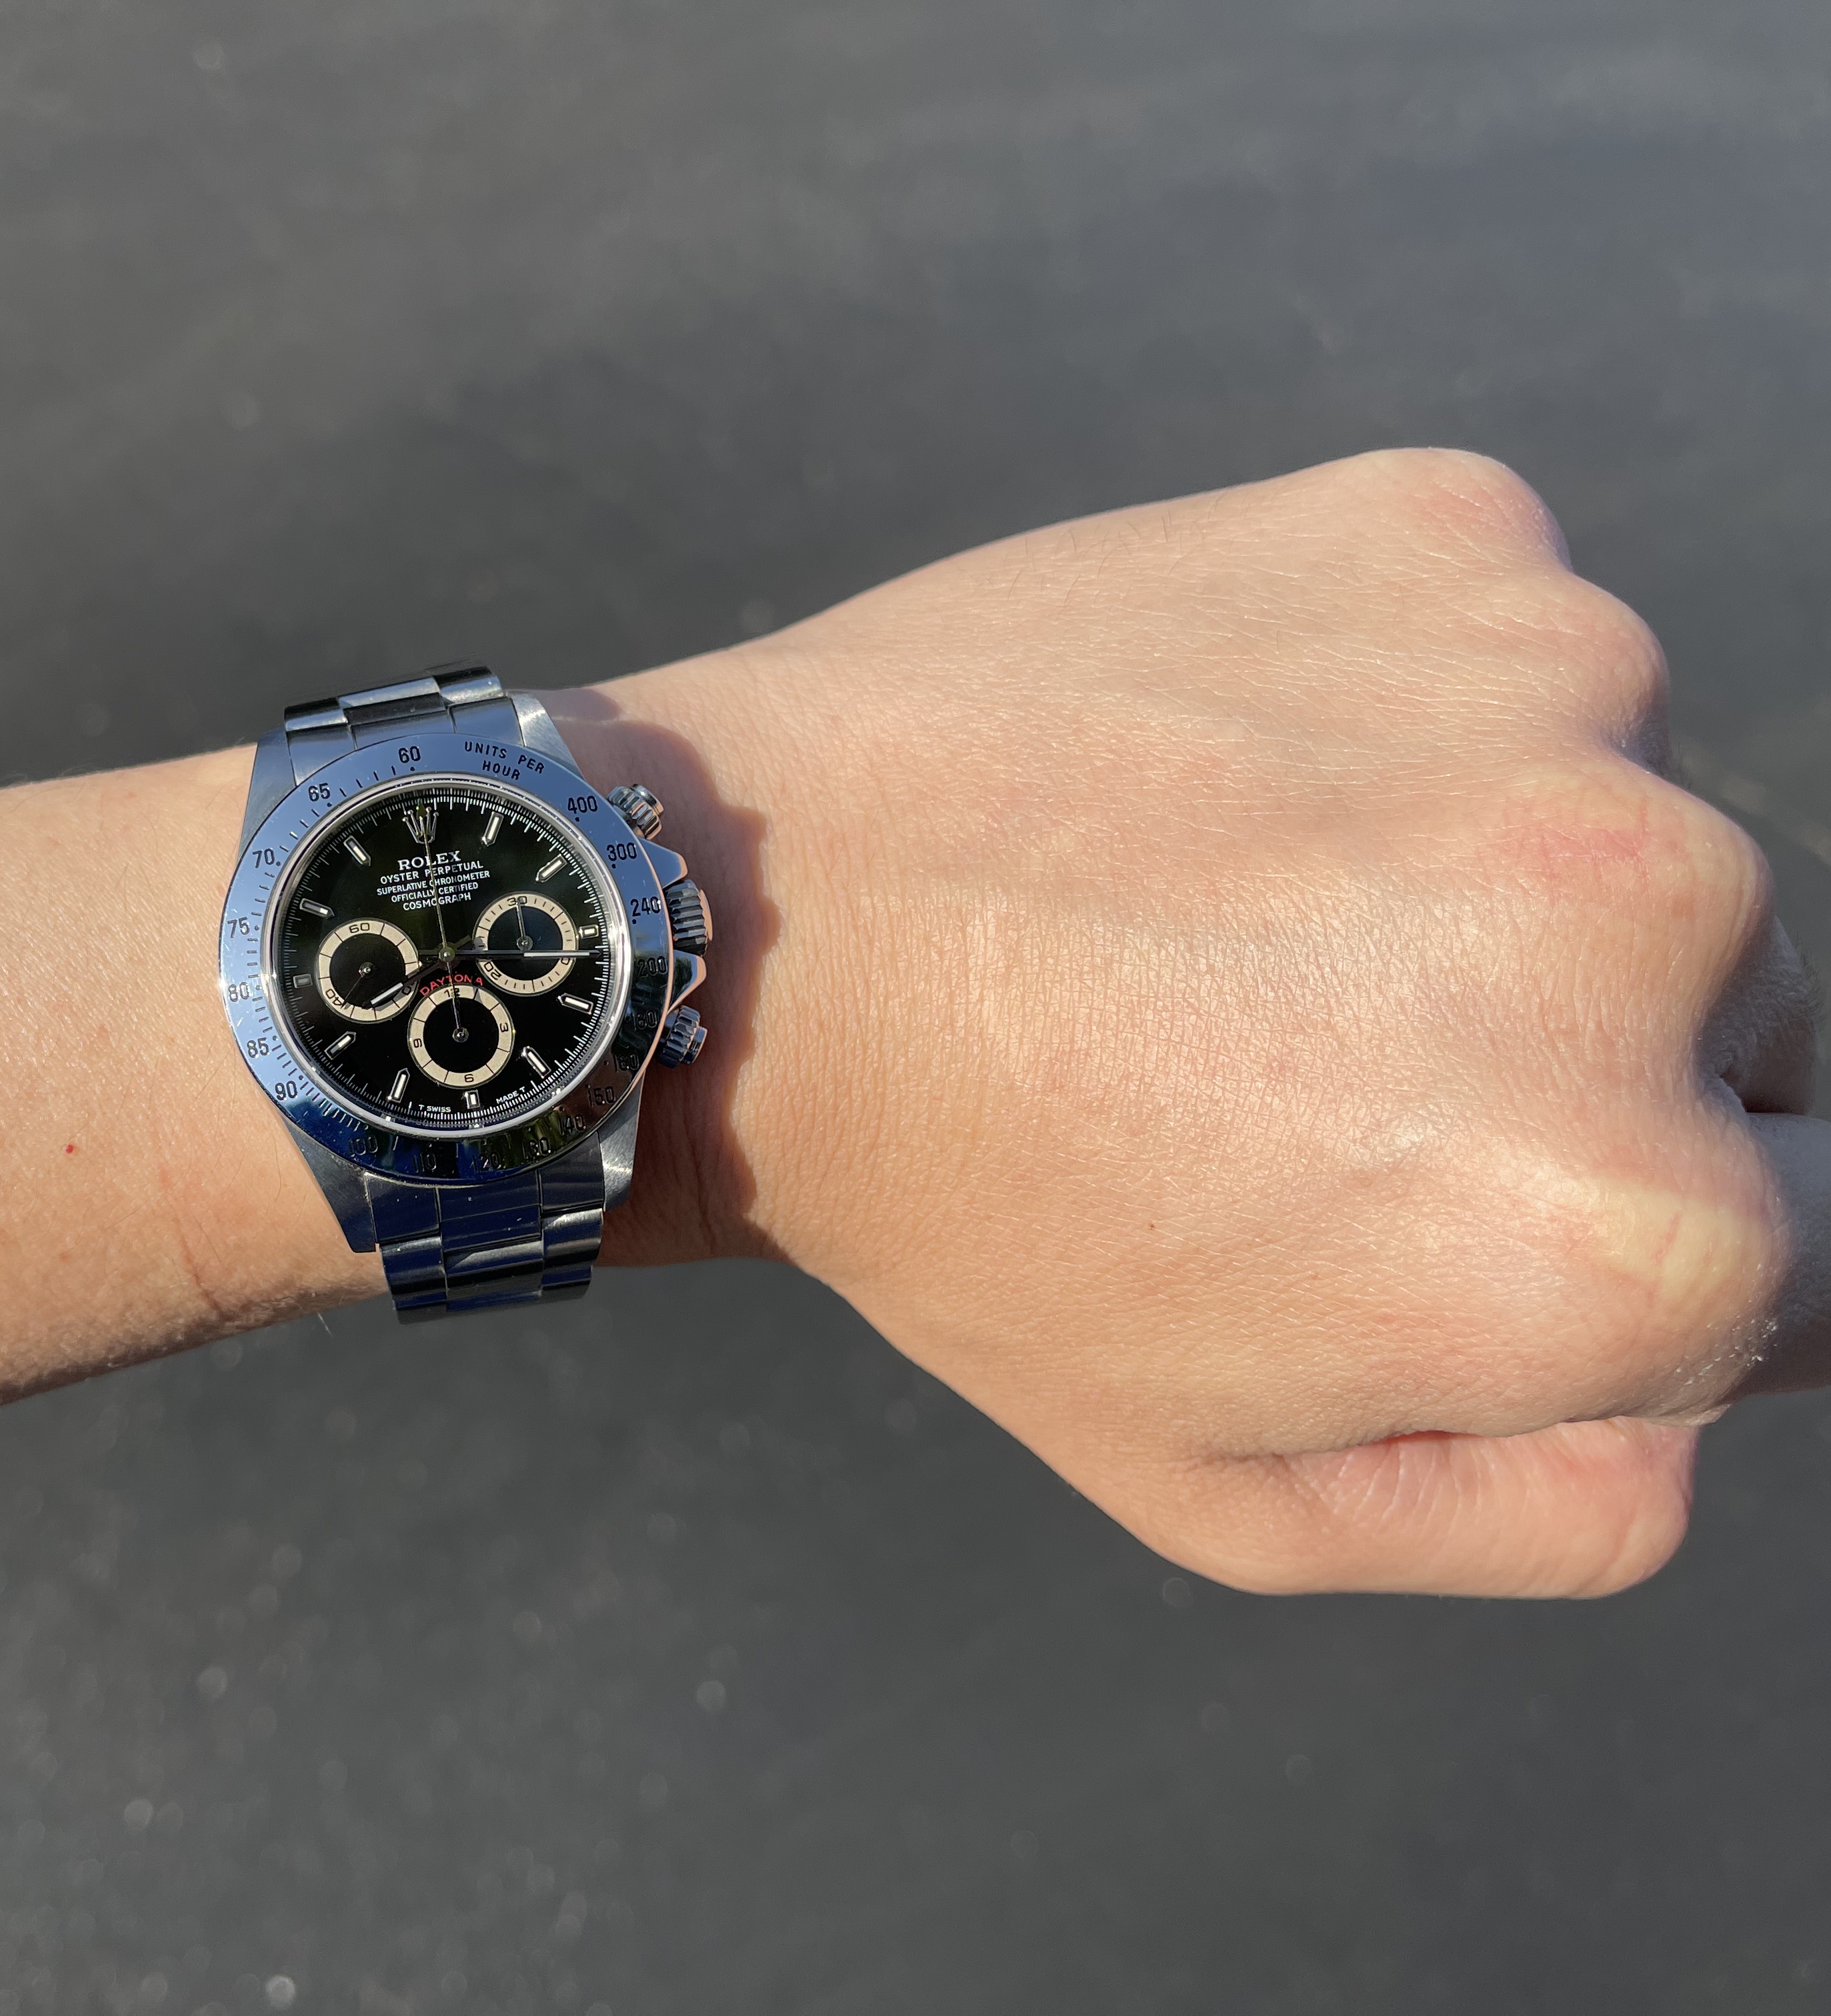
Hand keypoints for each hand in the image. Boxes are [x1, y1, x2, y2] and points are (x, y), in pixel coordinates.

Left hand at [558, 449, 1822, 1599]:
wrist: (743, 925)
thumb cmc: (973, 1219)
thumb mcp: (1237, 1492)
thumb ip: (1557, 1505)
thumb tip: (1709, 1390)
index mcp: (1633, 1226)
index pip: (1805, 1255)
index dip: (1600, 1248)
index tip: (1418, 1193)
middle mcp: (1661, 924)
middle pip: (1738, 1025)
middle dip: (1557, 1059)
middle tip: (1277, 1059)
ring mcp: (1560, 687)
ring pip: (1622, 820)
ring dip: (1472, 873)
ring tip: (1217, 912)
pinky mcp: (1446, 526)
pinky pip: (1501, 655)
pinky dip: (1390, 710)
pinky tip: (1206, 775)